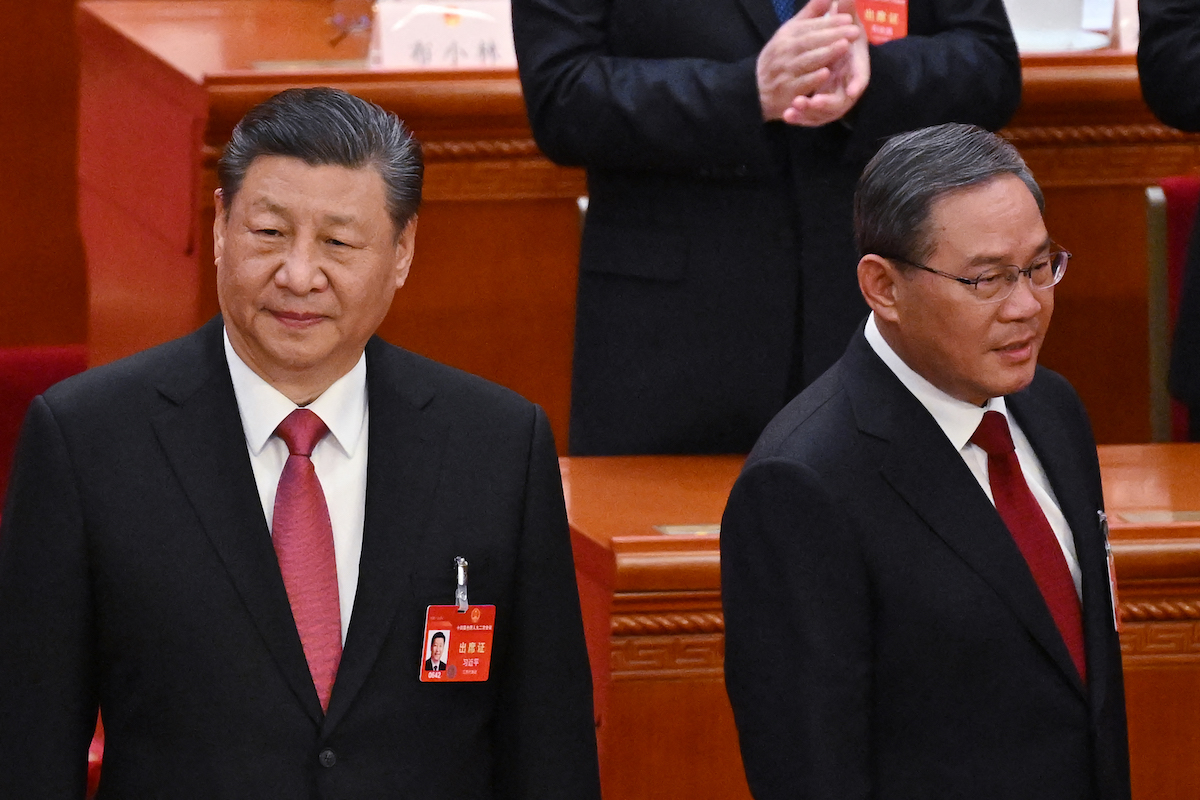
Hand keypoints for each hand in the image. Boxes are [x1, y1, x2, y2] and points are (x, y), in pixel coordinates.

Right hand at [757, 0, 862, 121]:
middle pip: (809, 42)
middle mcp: (784, 52)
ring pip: (806, 62)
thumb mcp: (790, 33)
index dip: (829, 22)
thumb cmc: (780, 57)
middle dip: (832, 36)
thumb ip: (810, 15)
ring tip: (844, 47)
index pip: (808, 27)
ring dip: (825, 54)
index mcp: (786, 36)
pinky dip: (813, 79)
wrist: (756, 88)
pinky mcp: (786, 92)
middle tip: (854, 31)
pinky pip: (800, 84)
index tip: (848, 19)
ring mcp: (784, 72)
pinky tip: (826, 73)